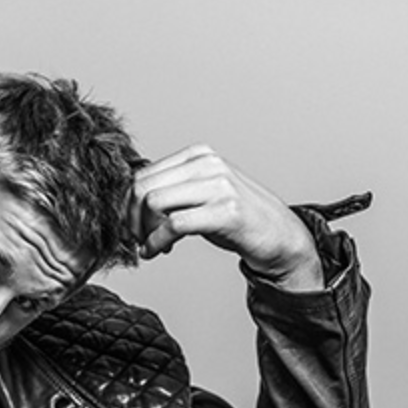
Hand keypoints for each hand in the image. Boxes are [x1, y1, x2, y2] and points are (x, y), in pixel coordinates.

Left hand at [133, 146, 323, 290]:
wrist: (280, 236)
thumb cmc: (238, 218)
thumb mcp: (202, 194)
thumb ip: (173, 190)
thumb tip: (130, 201)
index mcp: (199, 155)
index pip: (144, 173)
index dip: (127, 203)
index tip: (131, 225)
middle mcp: (207, 164)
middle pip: (143, 186)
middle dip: (130, 217)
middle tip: (134, 238)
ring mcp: (218, 186)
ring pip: (153, 202)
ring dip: (142, 230)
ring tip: (148, 246)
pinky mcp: (225, 211)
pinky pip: (173, 225)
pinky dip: (156, 242)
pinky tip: (156, 252)